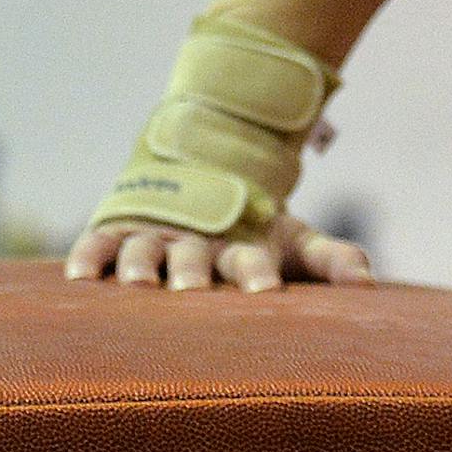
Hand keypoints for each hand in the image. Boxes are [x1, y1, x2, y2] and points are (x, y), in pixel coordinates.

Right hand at [63, 212, 372, 292]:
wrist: (209, 161)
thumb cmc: (254, 221)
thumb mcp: (293, 237)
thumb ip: (330, 258)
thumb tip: (370, 282)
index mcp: (239, 243)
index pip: (251, 259)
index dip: (258, 271)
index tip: (266, 289)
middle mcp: (194, 240)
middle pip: (193, 257)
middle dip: (194, 271)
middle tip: (194, 289)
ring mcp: (154, 233)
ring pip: (144, 251)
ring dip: (142, 266)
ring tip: (139, 285)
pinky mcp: (118, 228)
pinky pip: (99, 243)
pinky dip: (90, 256)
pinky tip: (82, 277)